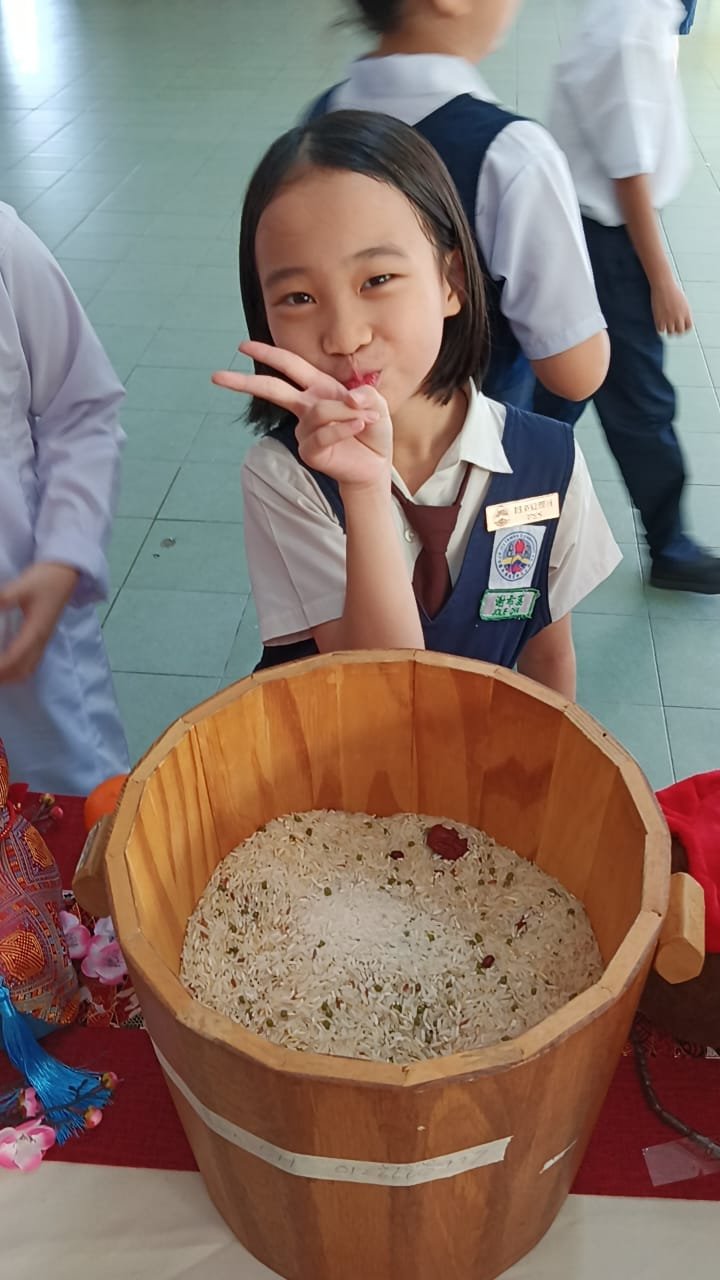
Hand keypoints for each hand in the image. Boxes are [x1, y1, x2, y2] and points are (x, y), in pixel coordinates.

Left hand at [0, 563, 78, 682]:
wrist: (65, 575)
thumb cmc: (45, 580)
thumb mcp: (23, 585)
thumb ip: (4, 598)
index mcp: (35, 631)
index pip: (15, 658)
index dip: (0, 668)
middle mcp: (40, 641)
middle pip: (22, 670)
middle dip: (3, 677)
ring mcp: (43, 641)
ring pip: (27, 669)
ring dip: (9, 677)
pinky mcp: (42, 639)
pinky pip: (30, 663)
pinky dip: (16, 671)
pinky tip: (5, 666)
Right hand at [212, 342, 393, 488]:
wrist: (374, 464)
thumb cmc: (372, 430)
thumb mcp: (375, 404)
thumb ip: (364, 394)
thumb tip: (347, 397)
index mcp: (317, 388)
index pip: (289, 366)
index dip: (267, 354)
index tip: (242, 346)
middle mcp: (306, 406)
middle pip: (272, 389)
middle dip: (244, 382)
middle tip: (217, 376)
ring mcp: (305, 430)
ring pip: (318, 412)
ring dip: (345, 412)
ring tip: (364, 418)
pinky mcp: (310, 451)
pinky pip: (324, 434)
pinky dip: (345, 428)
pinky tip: (359, 427)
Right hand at [651, 277, 692, 335]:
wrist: (663, 286)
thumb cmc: (672, 290)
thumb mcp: (683, 302)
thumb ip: (683, 312)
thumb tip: (681, 320)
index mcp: (687, 313)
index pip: (689, 327)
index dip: (685, 328)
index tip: (681, 327)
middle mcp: (679, 317)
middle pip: (680, 331)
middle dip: (676, 331)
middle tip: (673, 328)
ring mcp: (669, 319)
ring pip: (670, 332)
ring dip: (668, 329)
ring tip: (665, 326)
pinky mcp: (660, 319)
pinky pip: (661, 330)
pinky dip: (660, 328)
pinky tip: (659, 324)